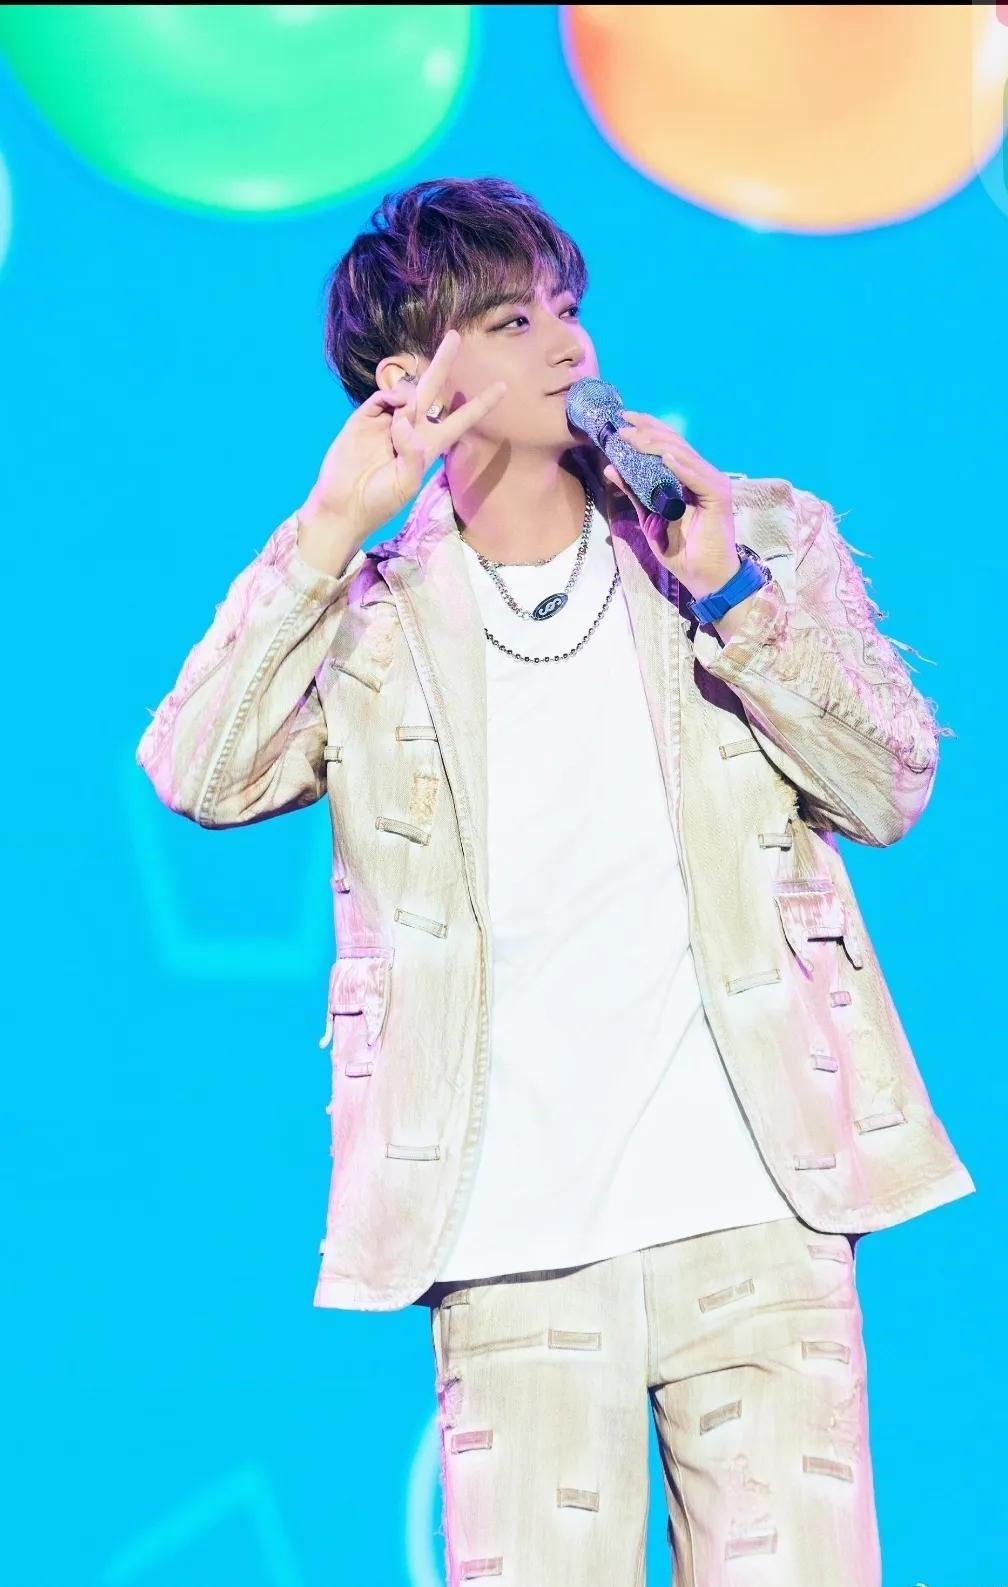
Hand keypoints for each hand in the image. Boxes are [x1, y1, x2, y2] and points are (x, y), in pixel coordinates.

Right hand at [304, 328, 506, 545]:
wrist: (342, 505)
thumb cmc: (378, 502)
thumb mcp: (405, 485)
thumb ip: (413, 455)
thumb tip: (404, 421)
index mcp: (428, 447)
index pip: (460, 421)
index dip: (480, 405)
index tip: (503, 387)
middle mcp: (411, 429)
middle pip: (433, 389)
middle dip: (443, 362)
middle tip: (455, 336)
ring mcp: (387, 421)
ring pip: (408, 392)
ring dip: (411, 397)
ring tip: (402, 424)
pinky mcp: (365, 418)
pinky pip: (383, 397)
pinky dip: (391, 398)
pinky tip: (394, 411)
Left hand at [602, 412, 739, 596]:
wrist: (703, 577)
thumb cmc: (680, 551)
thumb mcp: (649, 518)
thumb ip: (634, 492)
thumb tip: (611, 468)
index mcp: (688, 476)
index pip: (668, 445)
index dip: (647, 429)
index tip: (622, 421)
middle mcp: (703, 474)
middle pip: (675, 444)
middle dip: (647, 432)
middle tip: (622, 425)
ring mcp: (713, 483)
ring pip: (682, 455)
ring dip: (656, 445)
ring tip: (633, 438)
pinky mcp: (718, 496)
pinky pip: (696, 477)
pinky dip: (680, 467)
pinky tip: (664, 458)